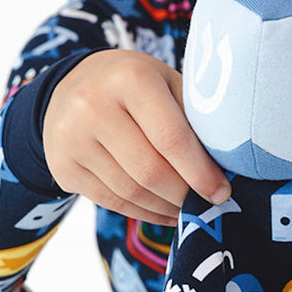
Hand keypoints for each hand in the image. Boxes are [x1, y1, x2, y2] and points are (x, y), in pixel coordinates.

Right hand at [43, 49, 230, 224]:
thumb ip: (193, 117)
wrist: (71, 87)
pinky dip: (144, 213)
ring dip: (166, 207)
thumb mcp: (166, 82)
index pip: (171, 137)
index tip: (222, 192)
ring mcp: (71, 138)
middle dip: (185, 195)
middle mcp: (93, 105)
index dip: (200, 172)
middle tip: (208, 205)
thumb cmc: (136, 86)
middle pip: (150, 170)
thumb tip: (228, 165)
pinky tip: (165, 212)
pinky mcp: (63, 167)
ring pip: (130, 191)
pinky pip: (111, 202)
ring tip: (189, 209)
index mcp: (129, 78)